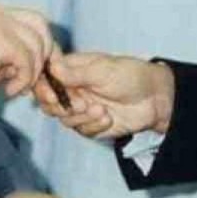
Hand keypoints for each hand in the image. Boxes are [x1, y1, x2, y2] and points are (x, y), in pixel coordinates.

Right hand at [0, 2, 54, 98]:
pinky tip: (8, 91)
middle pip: (40, 24)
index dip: (44, 43)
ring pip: (36, 45)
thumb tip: (45, 60)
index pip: (33, 19)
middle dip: (45, 52)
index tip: (43, 67)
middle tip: (35, 78)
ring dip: (32, 72)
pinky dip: (23, 79)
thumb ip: (17, 51)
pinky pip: (26, 60)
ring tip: (16, 87)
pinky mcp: (0, 39)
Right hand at [34, 52, 173, 138]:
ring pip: (64, 119)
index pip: (45, 78)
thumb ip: (77, 73)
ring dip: (81, 117)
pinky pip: (81, 130)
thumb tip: (52, 67)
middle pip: (48, 102)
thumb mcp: (104, 70)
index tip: (53, 94)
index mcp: (72, 70)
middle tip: (80, 104)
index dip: (42, 87)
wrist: (154, 99)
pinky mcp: (91, 125)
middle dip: (61, 106)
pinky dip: (93, 126)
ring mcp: (81, 108)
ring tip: (101, 110)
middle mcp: (73, 89)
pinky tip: (108, 118)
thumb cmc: (131, 75)